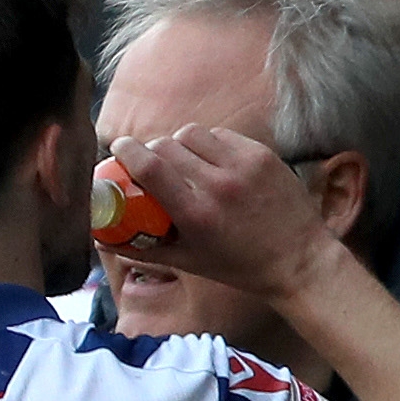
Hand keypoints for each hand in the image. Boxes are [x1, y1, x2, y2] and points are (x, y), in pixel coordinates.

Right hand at [105, 123, 348, 308]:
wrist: (300, 261)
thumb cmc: (240, 267)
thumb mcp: (188, 262)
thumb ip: (140, 248)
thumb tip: (99, 237)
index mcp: (196, 214)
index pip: (149, 165)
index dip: (126, 149)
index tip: (119, 148)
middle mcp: (218, 186)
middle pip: (165, 145)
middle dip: (152, 149)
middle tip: (151, 162)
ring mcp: (243, 166)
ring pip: (192, 133)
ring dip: (179, 143)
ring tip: (183, 160)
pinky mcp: (262, 155)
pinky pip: (221, 135)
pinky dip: (209, 144)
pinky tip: (212, 162)